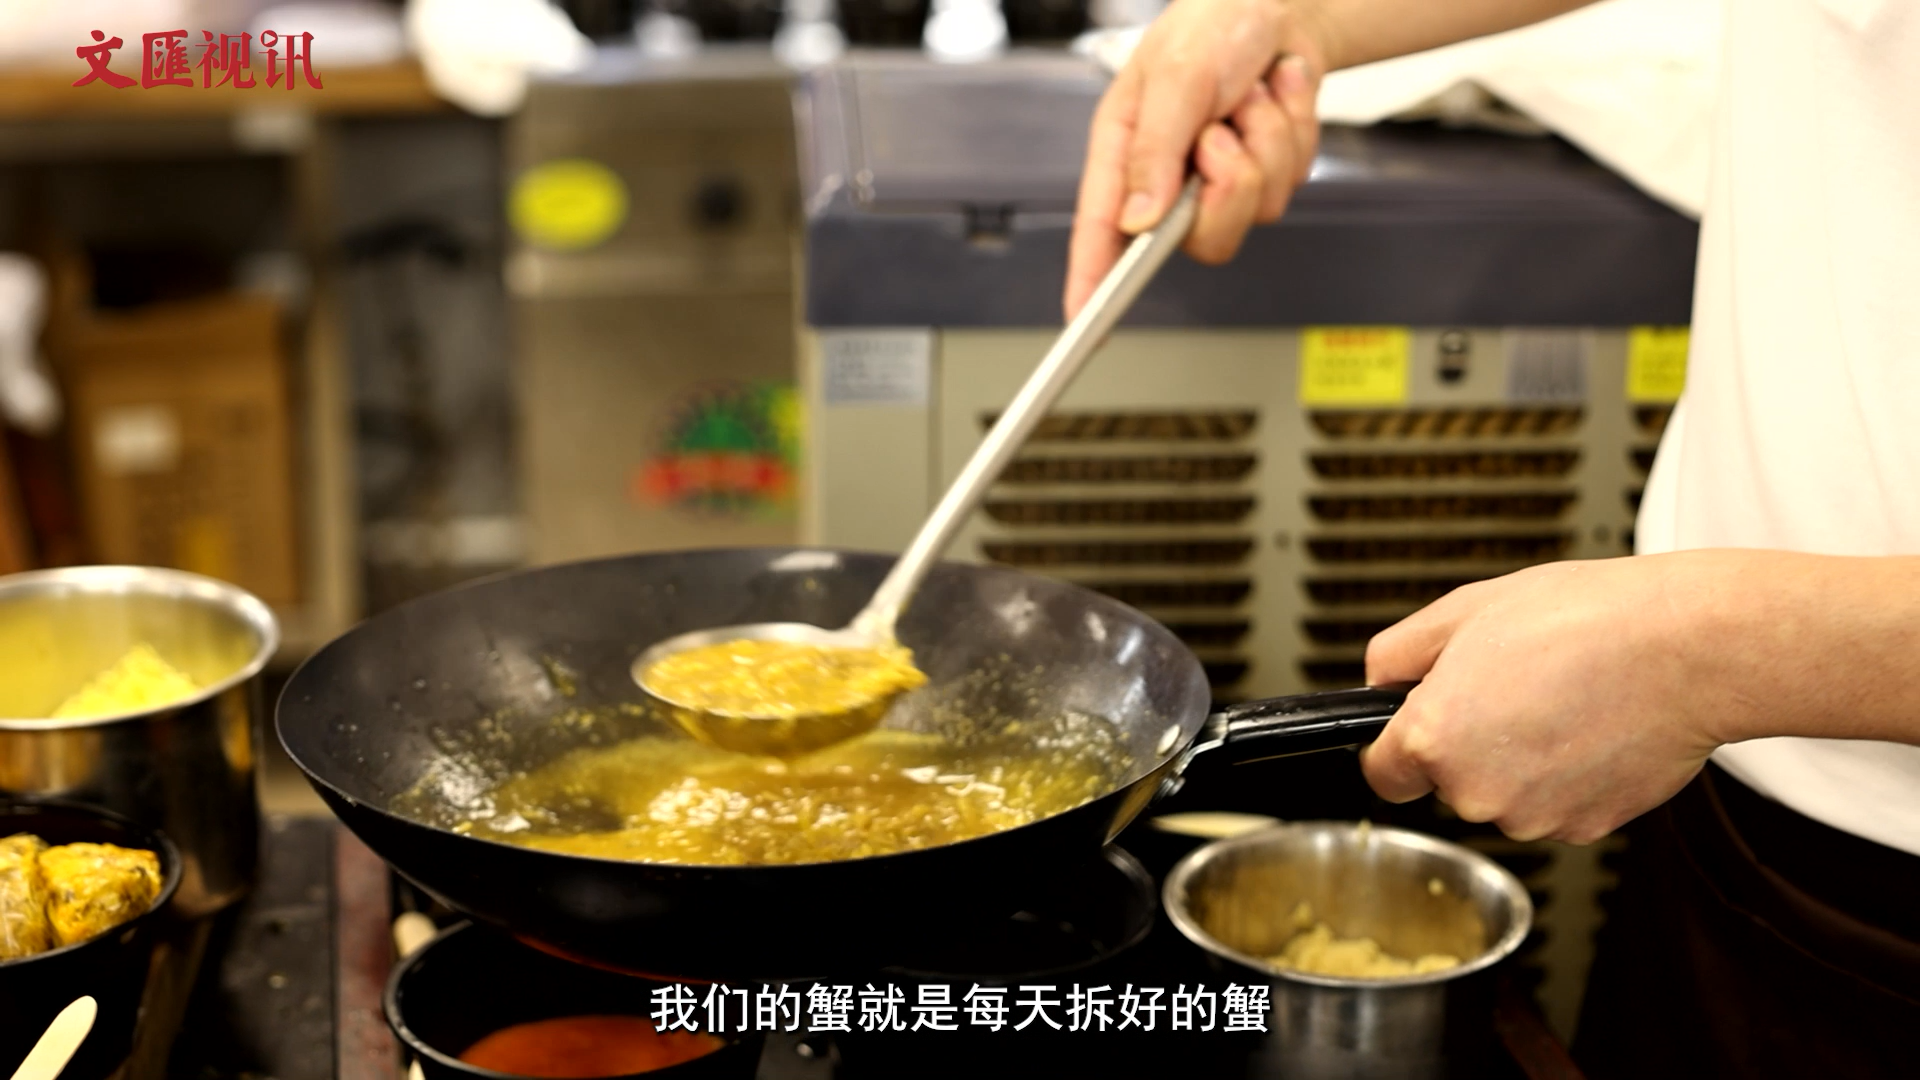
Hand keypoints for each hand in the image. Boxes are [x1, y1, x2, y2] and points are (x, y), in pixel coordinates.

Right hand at [1064, 0, 1327, 319]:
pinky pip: (1291, 181)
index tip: (1083, 322)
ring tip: (1250, 98)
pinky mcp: (1264, 176)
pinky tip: (1276, 96)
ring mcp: (1219, 183)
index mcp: (1126, 154)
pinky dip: (1293, 131)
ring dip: (1266, 143)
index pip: (1100, 231)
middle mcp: (1169, 179)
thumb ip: (1154, 150)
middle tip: (1221, 132)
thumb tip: (1137, 222)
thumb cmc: (1211, 25)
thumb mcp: (1174, 76)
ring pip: (1255, 210)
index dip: (1089, 281)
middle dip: (1227, 184)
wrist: (1278, 4)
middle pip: (1198, 239)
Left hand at [1360, 556, 1735, 843]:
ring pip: (1504, 795)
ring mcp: (1534, 817)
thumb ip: (1399, 653)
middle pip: (1448, 782)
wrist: (1686, 648)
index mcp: (1434, 739)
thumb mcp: (1464, 610)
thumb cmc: (1585, 620)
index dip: (1395, 745)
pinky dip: (1567, 774)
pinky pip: (1556, 803)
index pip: (1382, 774)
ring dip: (1520, 759)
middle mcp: (1476, 792)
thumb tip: (1378, 681)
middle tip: (1513, 685)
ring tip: (1560, 698)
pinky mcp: (1587, 828)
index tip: (1413, 727)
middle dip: (1467, 742)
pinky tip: (1592, 726)